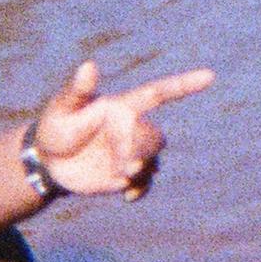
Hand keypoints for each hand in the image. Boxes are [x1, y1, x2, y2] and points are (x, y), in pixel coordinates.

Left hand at [24, 55, 217, 202]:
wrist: (50, 163)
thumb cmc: (55, 127)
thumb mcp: (61, 109)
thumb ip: (77, 90)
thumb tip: (89, 65)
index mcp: (122, 107)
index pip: (158, 92)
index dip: (184, 84)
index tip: (210, 76)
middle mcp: (132, 127)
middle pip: (154, 136)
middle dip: (143, 150)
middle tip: (124, 165)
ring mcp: (132, 151)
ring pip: (154, 157)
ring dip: (142, 167)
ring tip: (121, 176)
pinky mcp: (128, 173)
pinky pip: (146, 181)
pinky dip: (141, 188)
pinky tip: (127, 195)